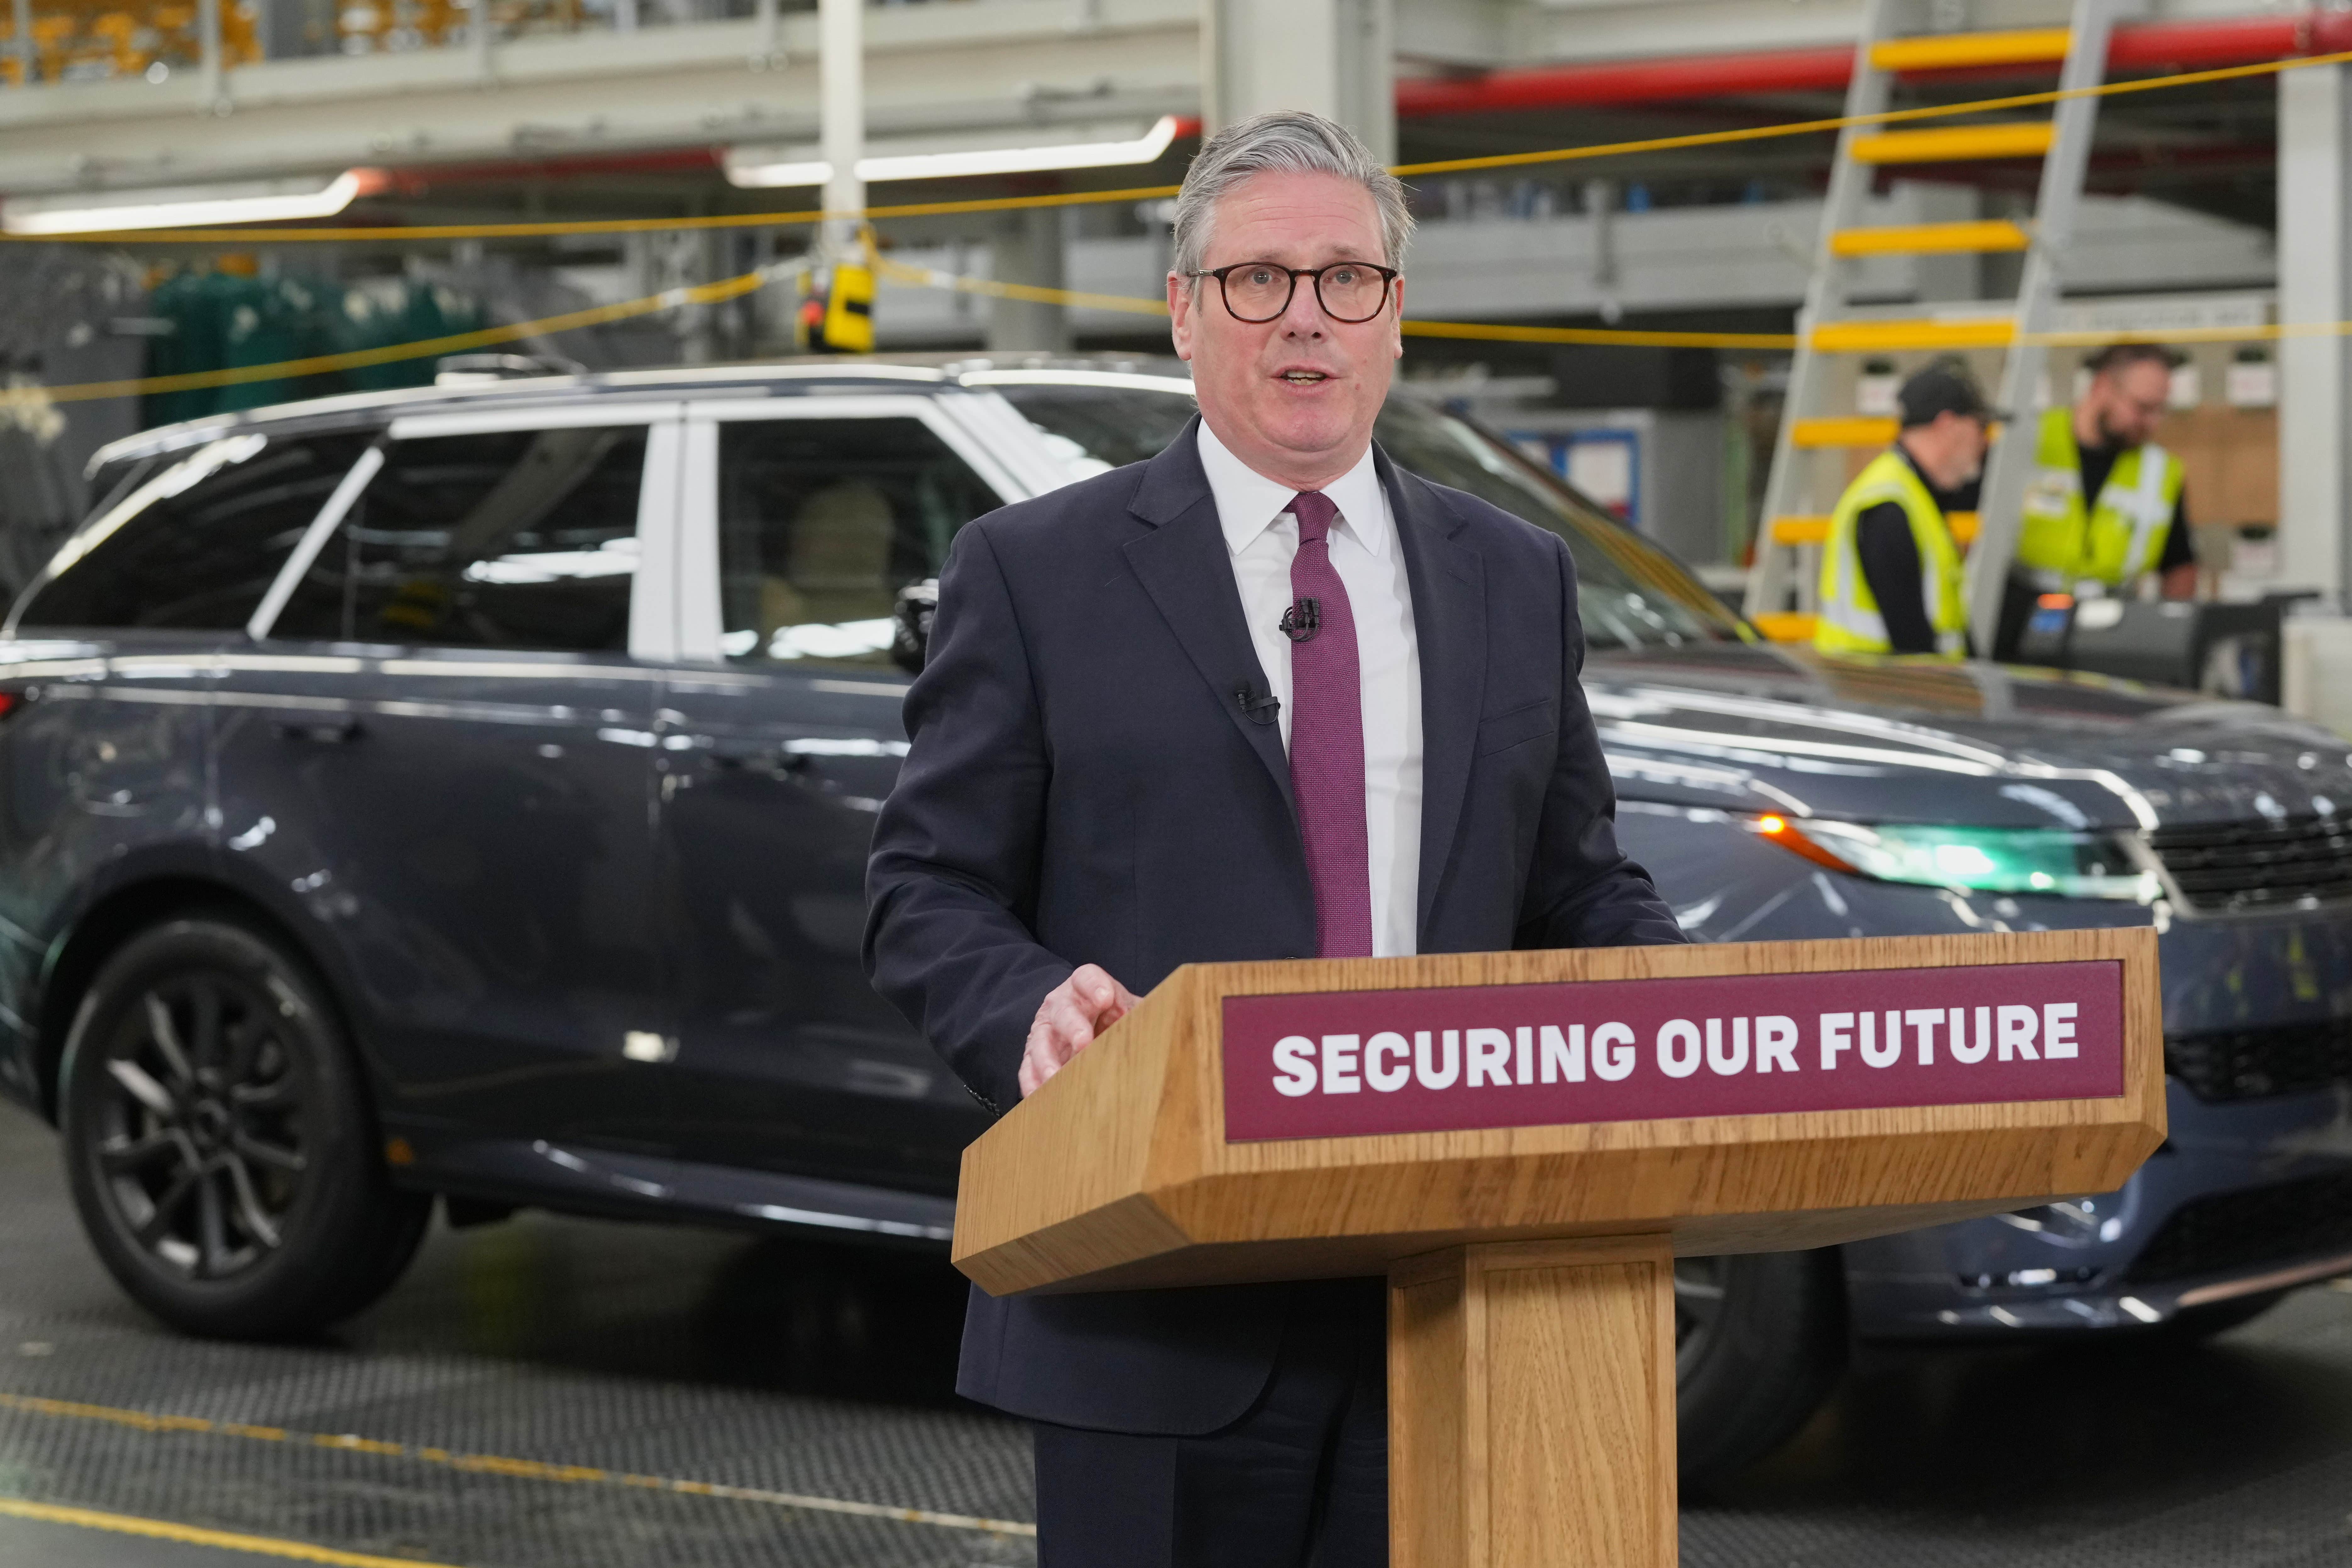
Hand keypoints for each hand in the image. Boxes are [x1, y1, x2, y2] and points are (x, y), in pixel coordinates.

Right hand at [1019, 964, 1139, 1097]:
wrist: (1083, 1025)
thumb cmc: (1110, 1016)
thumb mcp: (1125, 1008)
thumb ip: (1137, 1012)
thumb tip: (1150, 1024)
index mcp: (1083, 987)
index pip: (1086, 978)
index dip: (1094, 985)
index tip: (1106, 998)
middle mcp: (1060, 1005)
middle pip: (1063, 1010)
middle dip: (1072, 1025)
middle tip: (1084, 1041)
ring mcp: (1044, 1030)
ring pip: (1040, 1041)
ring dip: (1047, 1059)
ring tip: (1055, 1075)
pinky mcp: (1032, 1055)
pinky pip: (1027, 1068)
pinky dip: (1031, 1082)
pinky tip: (1037, 1095)